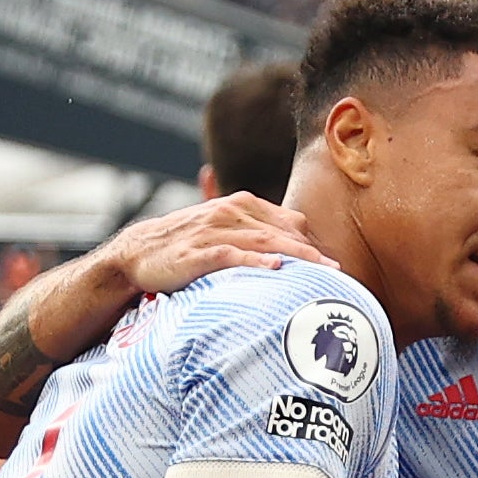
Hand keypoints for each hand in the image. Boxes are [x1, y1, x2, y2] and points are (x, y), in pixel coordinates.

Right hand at [105, 194, 331, 294]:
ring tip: (320, 271)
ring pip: (263, 242)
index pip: (289, 221)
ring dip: (295, 256)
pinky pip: (231, 255)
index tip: (335, 264)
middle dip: (312, 251)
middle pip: (282, 231)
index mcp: (243, 205)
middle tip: (338, 272)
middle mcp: (232, 212)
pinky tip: (275, 270)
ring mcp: (214, 231)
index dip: (313, 241)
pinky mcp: (198, 253)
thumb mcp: (225, 230)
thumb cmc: (188, 244)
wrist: (140, 252)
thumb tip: (293, 246)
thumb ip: (258, 233)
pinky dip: (254, 262)